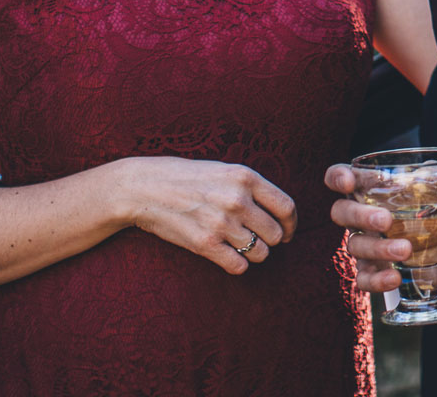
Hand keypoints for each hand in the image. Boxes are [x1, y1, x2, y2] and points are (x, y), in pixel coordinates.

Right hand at [115, 157, 295, 275]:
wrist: (144, 188)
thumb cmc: (186, 177)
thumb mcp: (224, 170)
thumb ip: (251, 187)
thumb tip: (278, 210)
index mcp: (246, 177)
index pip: (286, 207)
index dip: (291, 224)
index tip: (287, 231)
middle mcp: (238, 200)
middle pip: (275, 234)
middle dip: (270, 240)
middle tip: (258, 239)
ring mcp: (222, 223)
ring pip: (260, 253)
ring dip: (253, 253)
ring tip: (239, 245)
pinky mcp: (205, 244)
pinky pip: (238, 266)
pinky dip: (237, 265)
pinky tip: (227, 255)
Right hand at [324, 163, 436, 293]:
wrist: (426, 235)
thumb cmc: (420, 202)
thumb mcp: (434, 188)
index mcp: (365, 188)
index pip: (339, 177)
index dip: (338, 177)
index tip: (349, 182)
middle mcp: (356, 215)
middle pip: (342, 213)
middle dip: (361, 217)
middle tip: (386, 222)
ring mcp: (361, 243)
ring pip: (355, 246)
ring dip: (378, 249)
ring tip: (405, 250)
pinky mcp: (369, 270)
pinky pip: (363, 278)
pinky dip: (376, 280)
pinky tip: (394, 278)